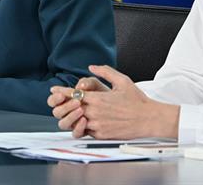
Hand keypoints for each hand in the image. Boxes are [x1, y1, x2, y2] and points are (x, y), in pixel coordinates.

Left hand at [50, 64, 178, 139]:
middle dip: (67, 104)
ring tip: (75, 112)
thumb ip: (105, 72)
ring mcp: (97, 126)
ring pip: (77, 121)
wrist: (149, 119)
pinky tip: (86, 121)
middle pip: (72, 108)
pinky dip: (84, 126)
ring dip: (75, 116)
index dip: (62, 92)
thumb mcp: (122, 80)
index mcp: (98, 99)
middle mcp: (95, 113)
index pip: (73, 95)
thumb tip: (91, 67)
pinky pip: (86, 131)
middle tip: (62, 101)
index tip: (54, 91)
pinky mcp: (101, 135)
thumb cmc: (137, 100)